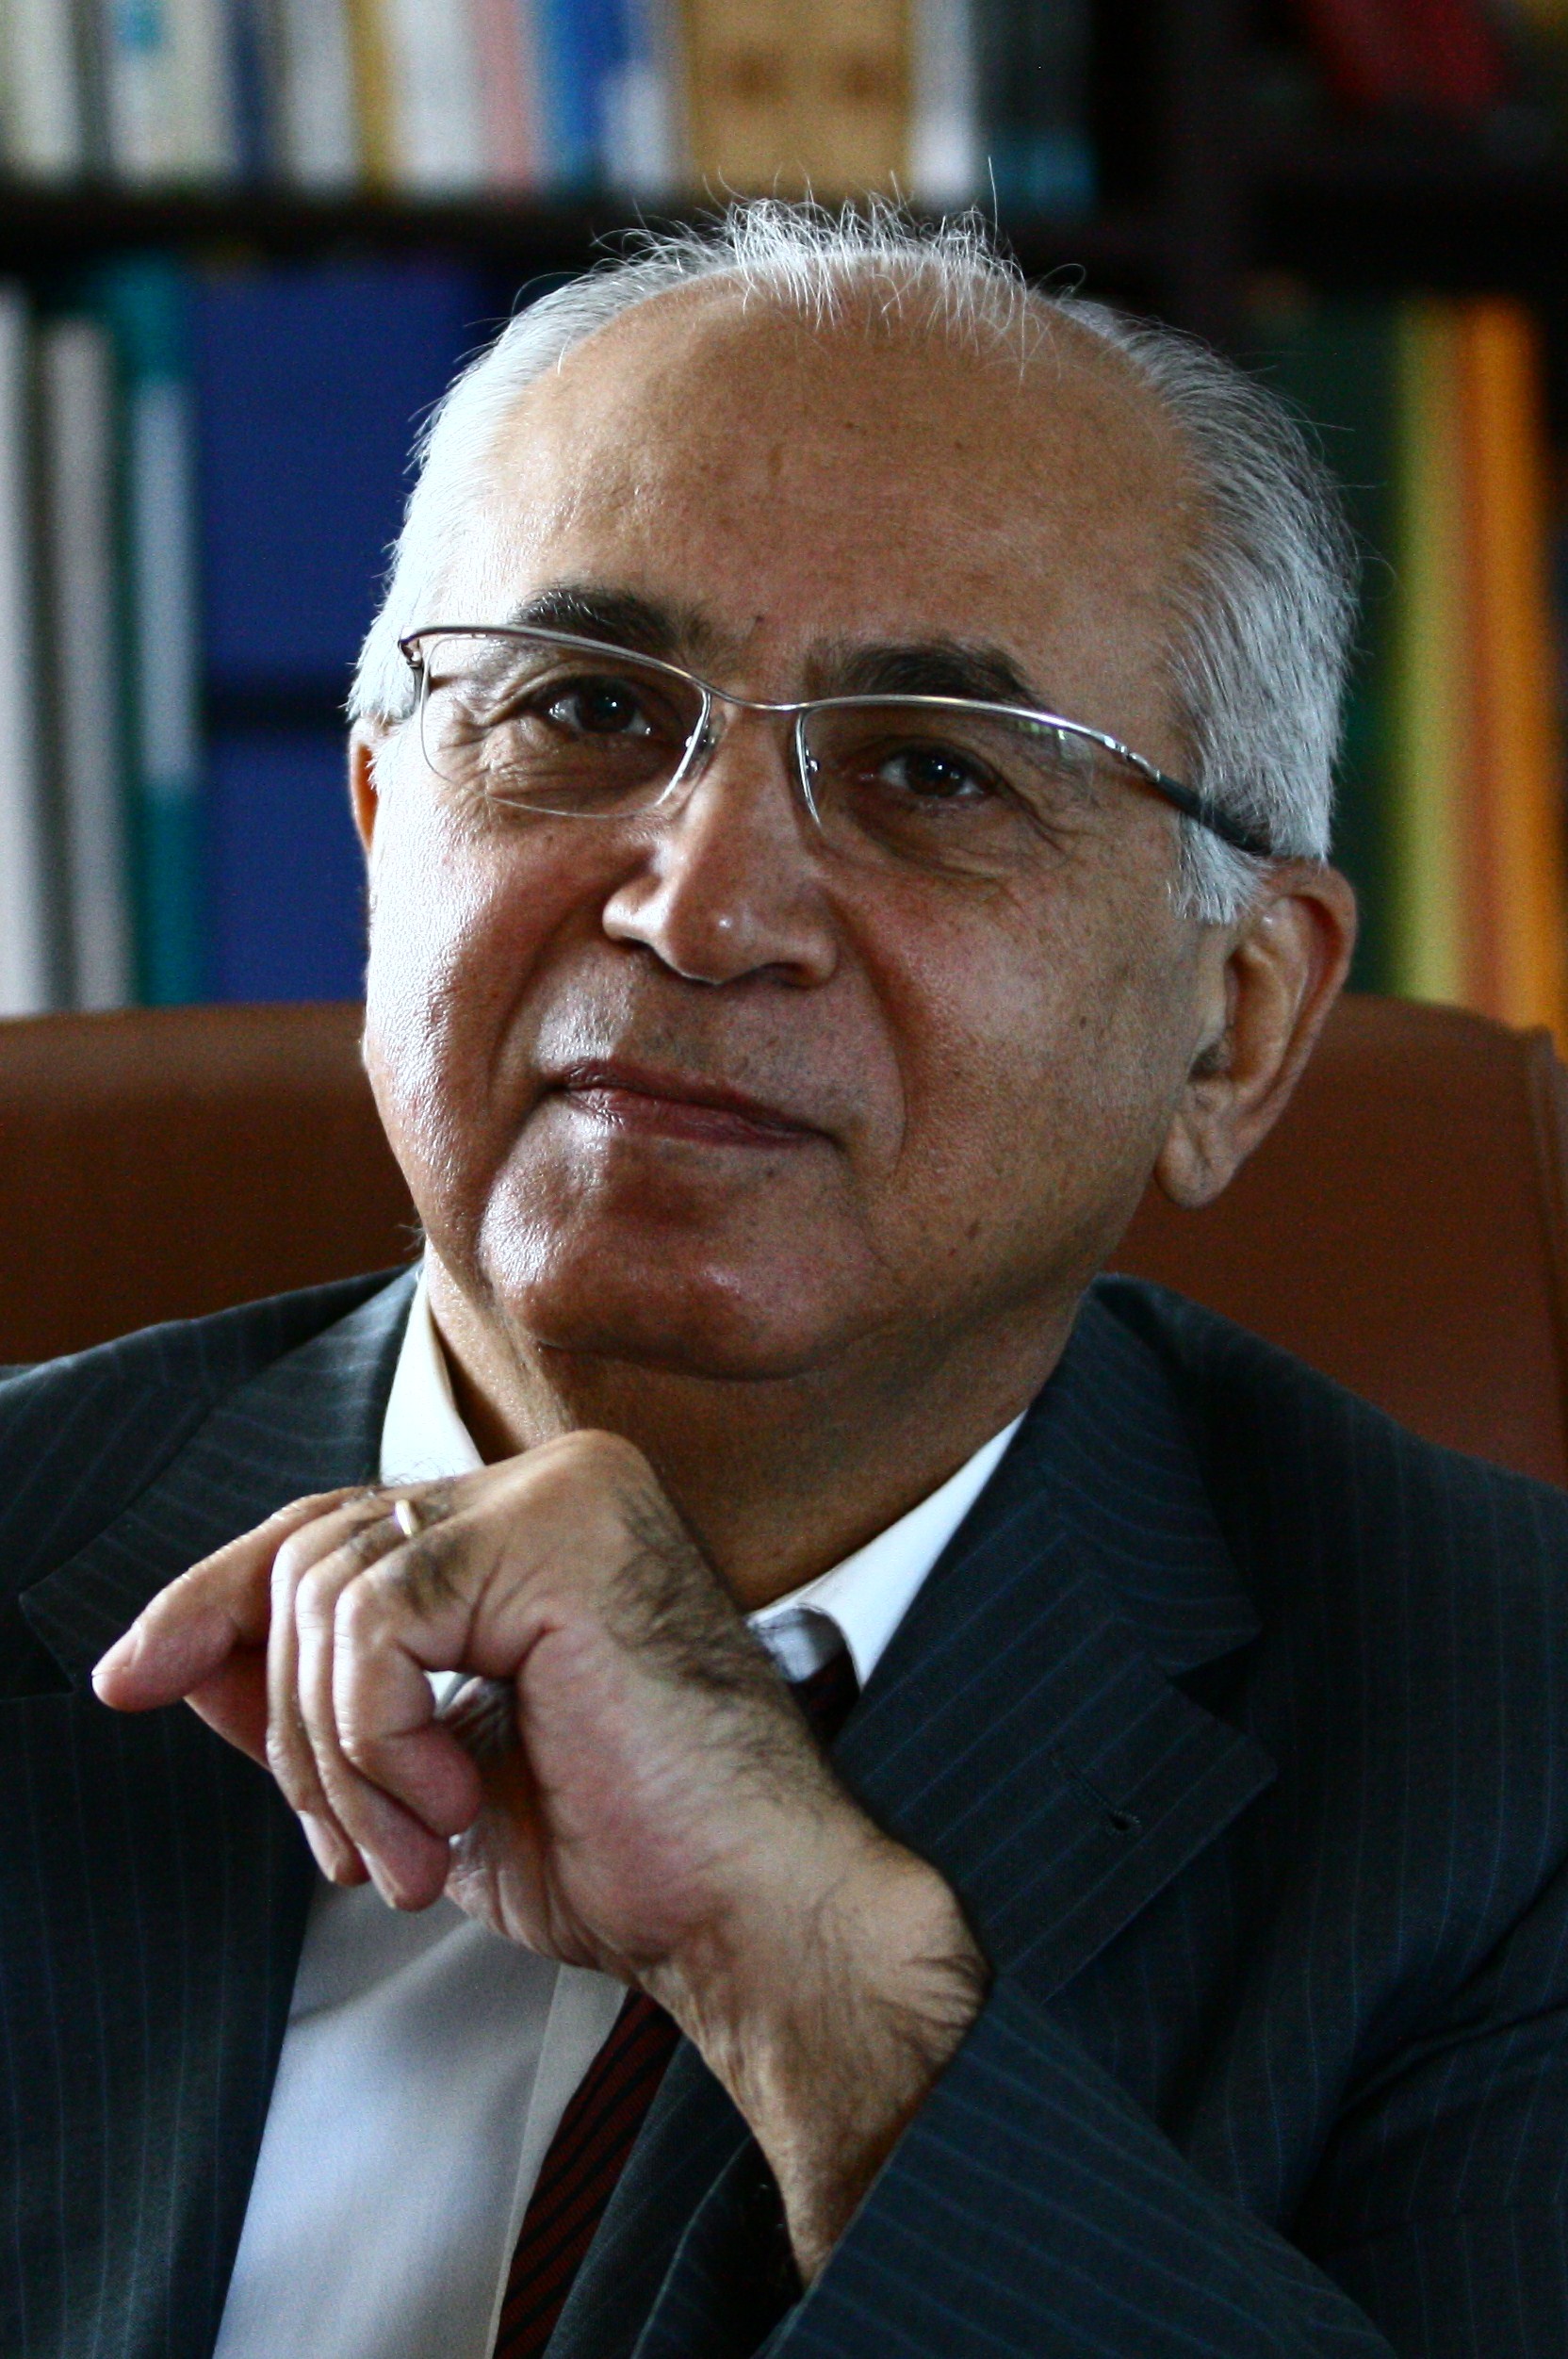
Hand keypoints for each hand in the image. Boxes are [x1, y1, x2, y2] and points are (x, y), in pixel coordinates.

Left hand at [92, 1431, 986, 2274]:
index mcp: (538, 1523)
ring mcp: (564, 1494)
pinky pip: (375, 1623)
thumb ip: (322, 1703)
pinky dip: (378, 1739)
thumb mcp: (427, 1779)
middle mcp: (555, 1480)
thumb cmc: (628, 1855)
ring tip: (418, 1850)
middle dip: (292, 1727)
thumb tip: (185, 1659)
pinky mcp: (561, 1535)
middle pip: (310, 1554)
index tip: (134, 1678)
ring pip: (327, 1591)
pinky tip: (455, 1806)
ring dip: (340, 1758)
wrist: (751, 1911)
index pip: (334, 1530)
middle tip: (361, 1852)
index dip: (219, 1602)